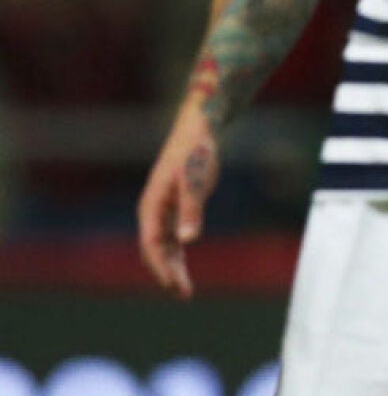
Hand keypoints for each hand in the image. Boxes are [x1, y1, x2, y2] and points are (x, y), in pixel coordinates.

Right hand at [137, 105, 219, 298]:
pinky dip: (175, 254)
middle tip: (183, 293)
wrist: (197, 132)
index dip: (161, 266)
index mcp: (152, 205)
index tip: (173, 284)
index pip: (152, 244)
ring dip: (171, 267)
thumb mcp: (196, 181)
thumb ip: (192, 209)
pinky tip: (182, 269)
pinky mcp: (173, 208)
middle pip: (155, 249)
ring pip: (162, 246)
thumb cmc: (196, 154)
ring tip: (184, 290)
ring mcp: (160, 210)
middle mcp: (152, 211)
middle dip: (166, 272)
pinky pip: (170, 238)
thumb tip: (187, 240)